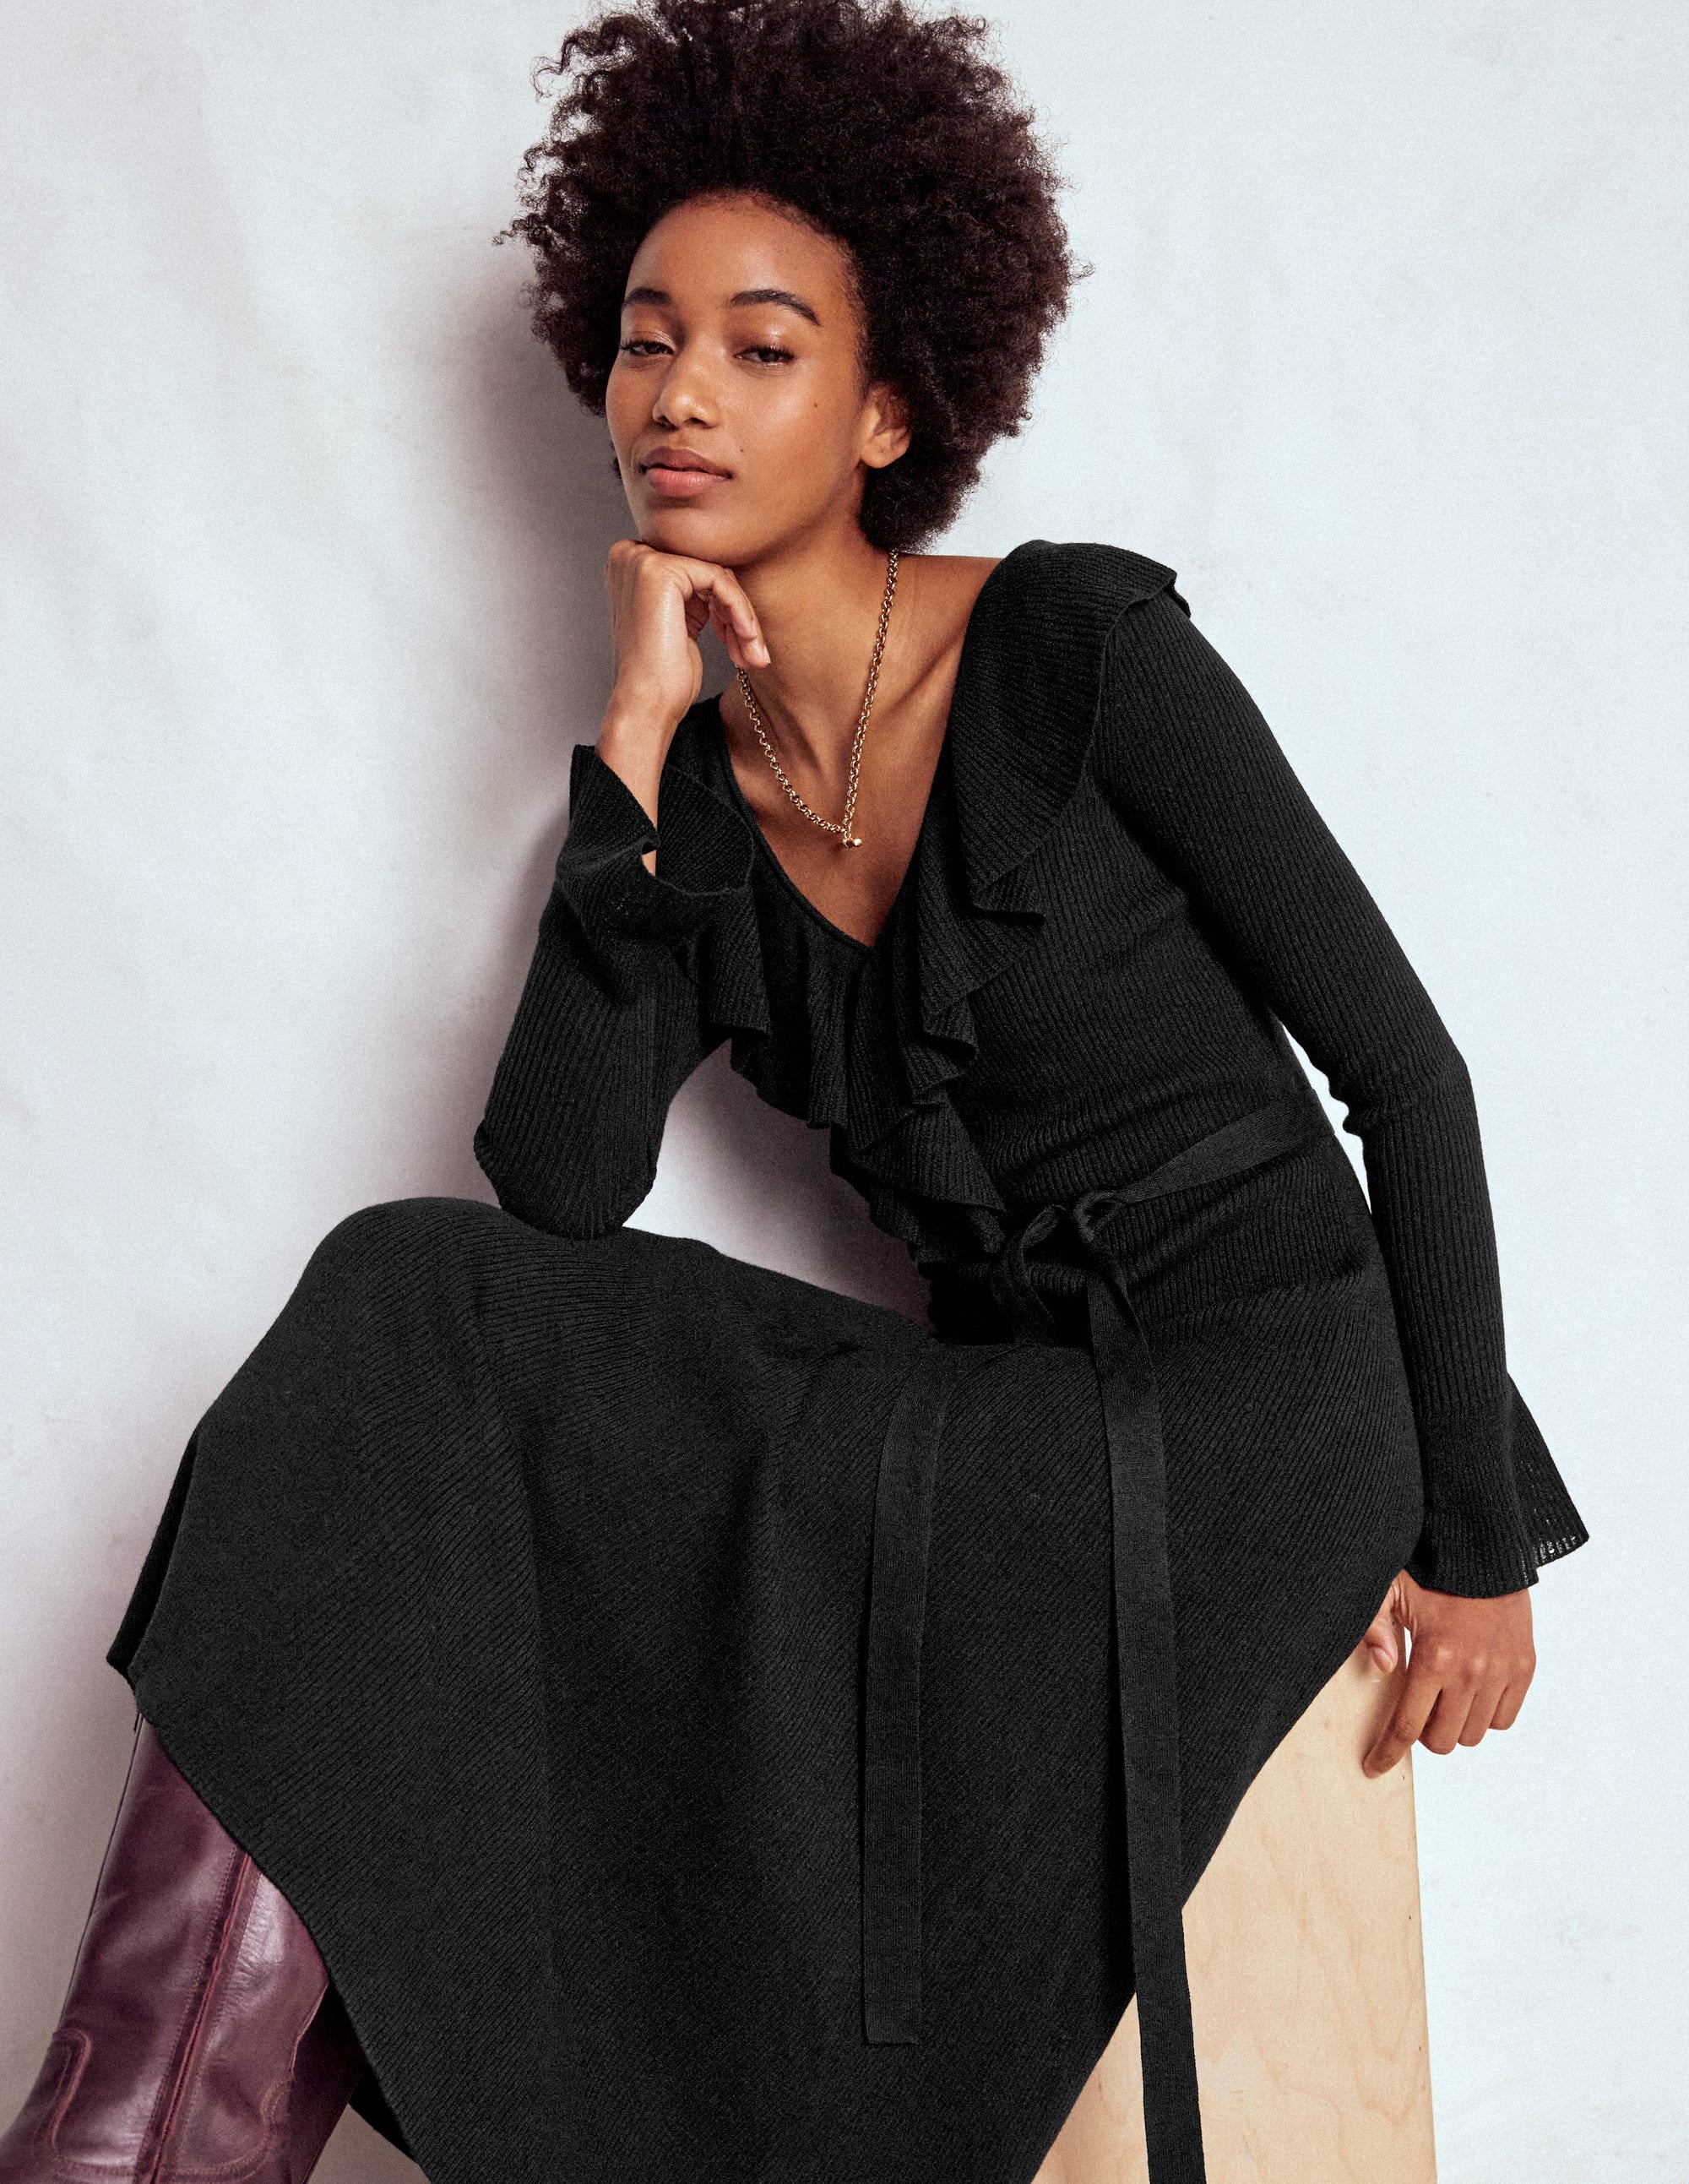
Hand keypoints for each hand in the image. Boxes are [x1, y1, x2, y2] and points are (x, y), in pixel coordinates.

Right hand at [602, 536, 769, 738]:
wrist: (646, 706)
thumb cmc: (662, 677)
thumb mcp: (680, 623)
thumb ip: (693, 595)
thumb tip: (726, 576)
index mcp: (631, 567)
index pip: (694, 569)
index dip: (721, 604)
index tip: (738, 639)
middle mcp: (630, 556)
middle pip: (707, 569)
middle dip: (734, 612)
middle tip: (753, 650)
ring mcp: (642, 561)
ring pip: (717, 575)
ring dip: (742, 616)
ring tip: (752, 653)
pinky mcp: (660, 572)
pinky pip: (720, 580)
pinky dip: (740, 611)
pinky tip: (747, 639)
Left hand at [1360, 1568, 1534, 1777]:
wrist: (1485, 1546)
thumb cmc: (1432, 1567)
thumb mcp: (1390, 1589)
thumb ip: (1376, 1629)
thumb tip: (1380, 1669)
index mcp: (1435, 1657)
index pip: (1407, 1726)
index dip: (1387, 1752)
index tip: (1373, 1768)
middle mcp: (1472, 1672)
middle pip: (1443, 1740)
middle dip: (1424, 1733)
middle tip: (1417, 1708)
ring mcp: (1502, 1672)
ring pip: (1475, 1734)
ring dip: (1455, 1724)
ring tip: (1444, 1696)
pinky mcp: (1525, 1668)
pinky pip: (1505, 1718)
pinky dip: (1487, 1714)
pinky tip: (1471, 1691)